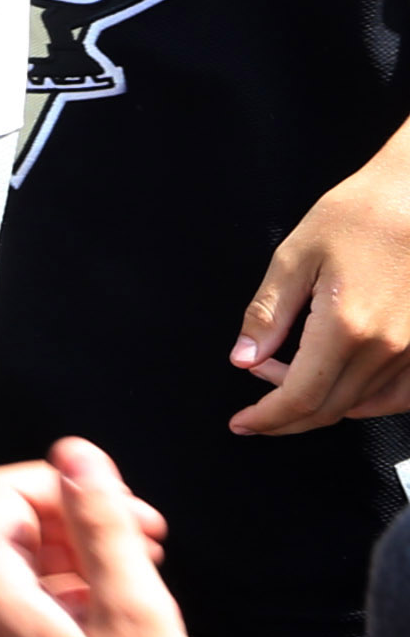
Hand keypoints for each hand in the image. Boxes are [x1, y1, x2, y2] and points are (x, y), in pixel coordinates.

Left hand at [0, 441, 227, 636]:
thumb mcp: (134, 606)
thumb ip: (102, 522)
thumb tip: (77, 456)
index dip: (61, 483)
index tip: (115, 497)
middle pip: (12, 530)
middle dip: (78, 519)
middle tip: (143, 532)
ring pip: (28, 572)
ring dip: (84, 556)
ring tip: (144, 567)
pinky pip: (35, 612)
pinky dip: (78, 596)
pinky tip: (125, 611)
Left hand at [229, 126, 409, 429]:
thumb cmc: (360, 214)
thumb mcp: (296, 256)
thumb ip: (268, 312)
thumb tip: (243, 357)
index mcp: (347, 328)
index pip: (300, 397)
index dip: (268, 417)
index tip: (242, 423)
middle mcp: (387, 350)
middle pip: (331, 409)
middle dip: (286, 413)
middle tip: (255, 397)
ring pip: (364, 405)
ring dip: (321, 404)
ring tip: (287, 376)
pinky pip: (400, 395)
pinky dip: (366, 401)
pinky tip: (342, 385)